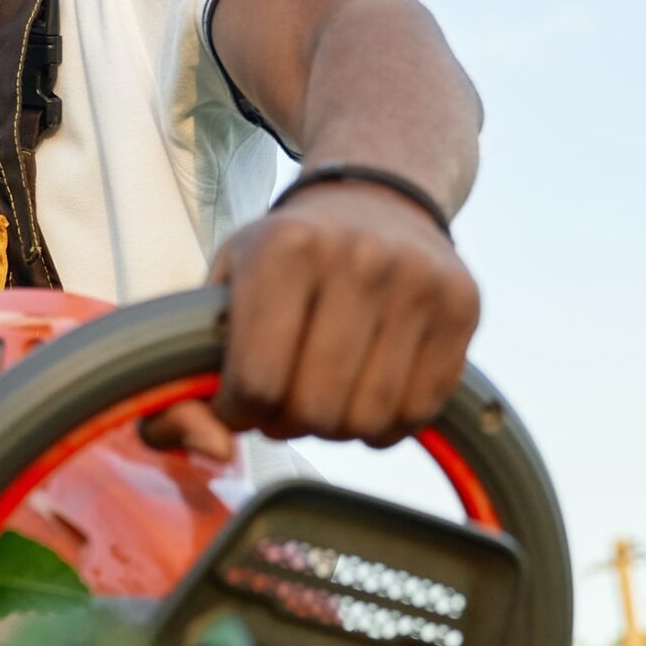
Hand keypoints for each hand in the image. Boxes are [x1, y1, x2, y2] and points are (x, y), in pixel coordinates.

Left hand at [146, 179, 478, 456]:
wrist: (377, 195)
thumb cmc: (286, 258)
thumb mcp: (221, 291)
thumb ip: (183, 379)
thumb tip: (211, 449)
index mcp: (285, 249)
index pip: (255, 381)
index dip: (238, 411)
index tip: (240, 397)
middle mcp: (357, 257)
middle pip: (314, 408)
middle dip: (288, 422)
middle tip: (285, 398)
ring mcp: (418, 280)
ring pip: (369, 419)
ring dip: (338, 426)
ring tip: (327, 390)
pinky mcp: (462, 305)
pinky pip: (420, 411)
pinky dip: (388, 422)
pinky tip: (370, 386)